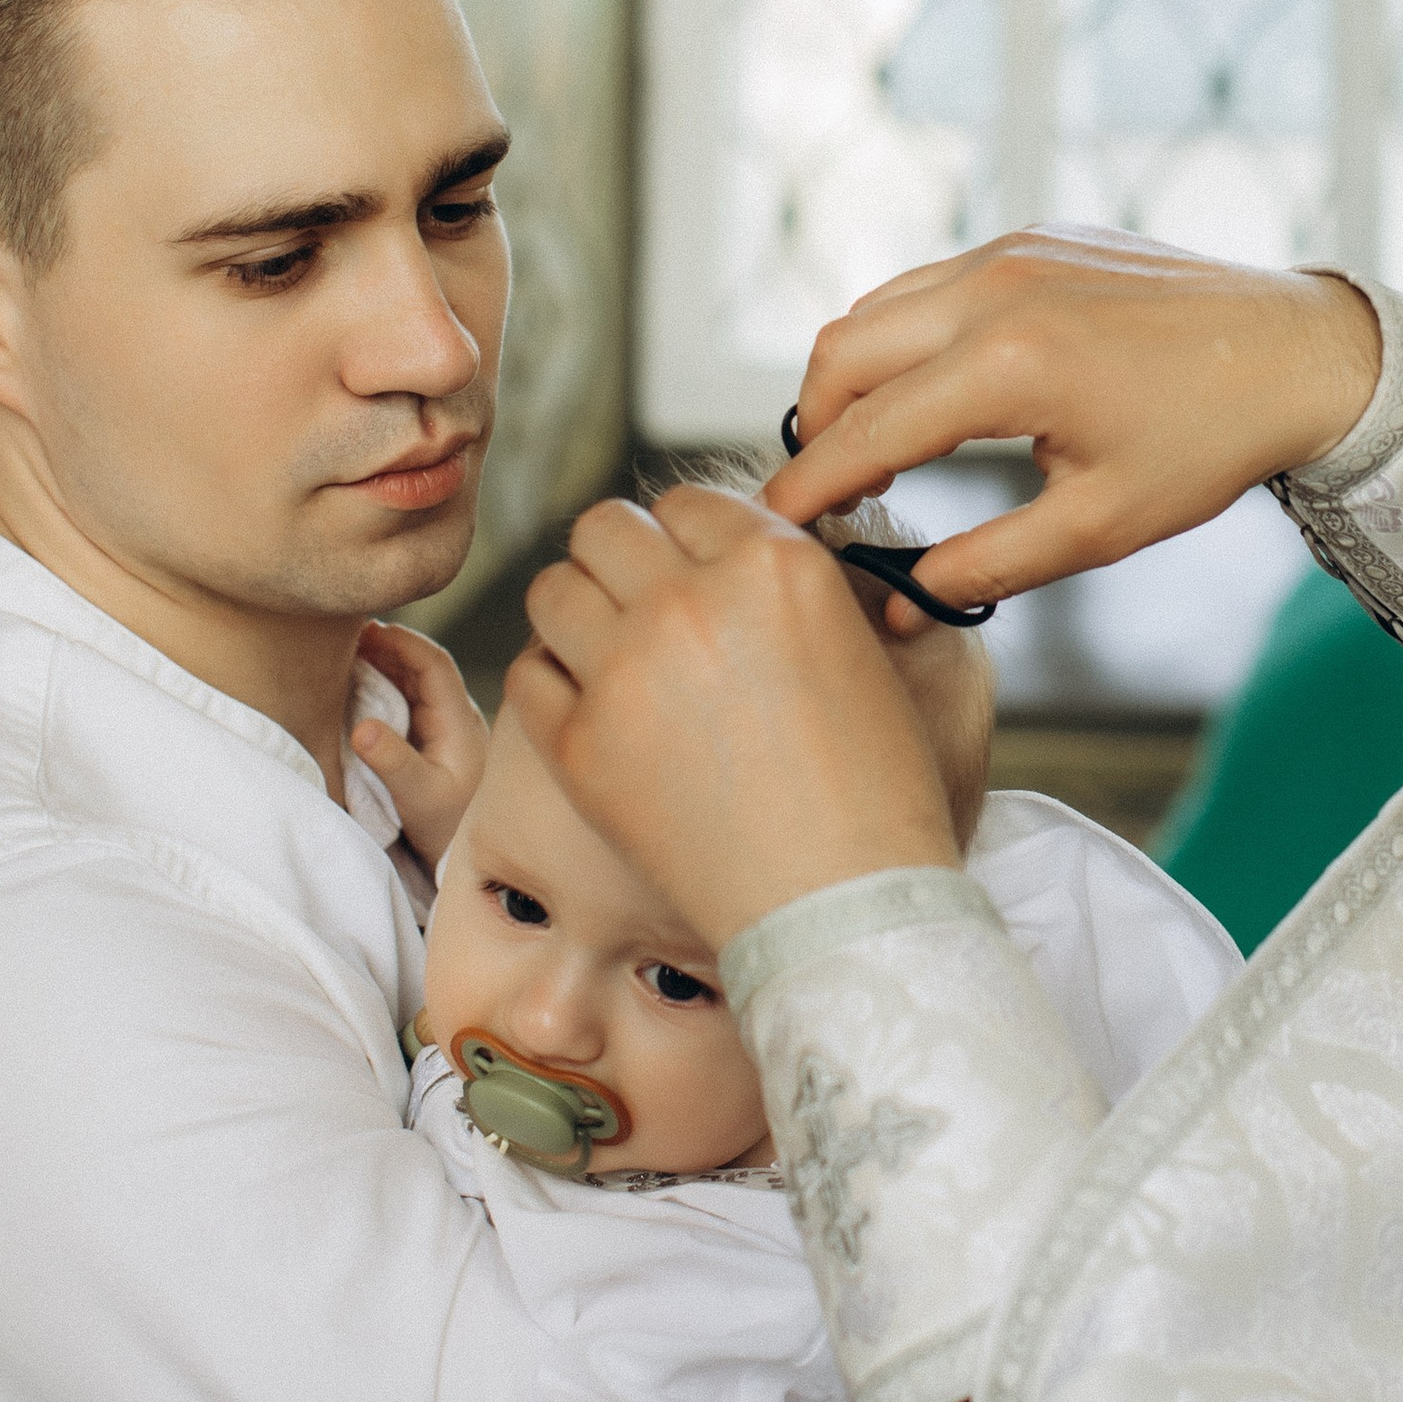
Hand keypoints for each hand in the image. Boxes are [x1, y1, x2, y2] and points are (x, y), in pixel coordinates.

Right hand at [351, 622, 490, 869]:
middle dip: (385, 645)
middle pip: (421, 665)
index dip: (400, 641)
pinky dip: (380, 686)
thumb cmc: (448, 828)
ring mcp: (441, 726)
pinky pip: (404, 700)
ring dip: (381, 663)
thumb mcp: (419, 797)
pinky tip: (353, 685)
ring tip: (343, 653)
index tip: (364, 629)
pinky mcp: (428, 741)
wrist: (466, 857)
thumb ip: (392, 762)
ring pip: (411, 680)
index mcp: (459, 719)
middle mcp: (454, 716)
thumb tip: (360, 726)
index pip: (433, 663)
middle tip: (343, 635)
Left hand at [506, 487, 960, 950]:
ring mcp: (626, 668)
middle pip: (606, 527)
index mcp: (775, 563)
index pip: (689, 502)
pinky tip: (589, 708)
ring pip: (552, 587)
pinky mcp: (579, 741)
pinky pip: (529, 672)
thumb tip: (726, 554)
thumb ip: (787, 583)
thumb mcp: (859, 647)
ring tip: (604, 651)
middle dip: (620, 560)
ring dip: (576, 611)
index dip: (686, 537)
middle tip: (636, 606)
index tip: (690, 572)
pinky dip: (553, 683)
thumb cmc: (874, 786)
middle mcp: (692, 599)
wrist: (841, 900)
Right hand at [765, 229, 1383, 613]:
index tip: (777, 529)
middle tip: (827, 491)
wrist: (1297, 352)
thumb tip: (899, 607)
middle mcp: (995, 288)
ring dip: (855, 376)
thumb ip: (985, 568)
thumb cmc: (1208, 445)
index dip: (810, 487)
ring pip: (879, 307)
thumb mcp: (1098, 527)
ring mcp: (1012, 249)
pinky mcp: (1034, 235)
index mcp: (1007, 364)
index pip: (865, 431)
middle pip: (842, 352)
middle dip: (815, 425)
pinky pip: (932, 282)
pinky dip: (906, 336)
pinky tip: (934, 392)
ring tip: (872, 447)